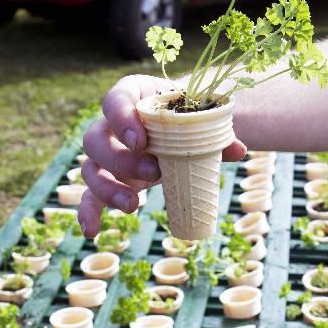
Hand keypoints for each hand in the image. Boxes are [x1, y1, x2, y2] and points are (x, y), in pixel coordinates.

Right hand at [78, 74, 246, 237]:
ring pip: (89, 168)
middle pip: (95, 139)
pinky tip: (92, 231)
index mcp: (132, 96)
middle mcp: (110, 124)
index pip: (115, 101)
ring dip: (108, 188)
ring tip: (133, 205)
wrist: (180, 123)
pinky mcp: (107, 179)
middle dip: (120, 159)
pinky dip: (89, 213)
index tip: (139, 140)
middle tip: (153, 172)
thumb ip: (213, 131)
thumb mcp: (199, 115)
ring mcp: (106, 154)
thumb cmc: (186, 113)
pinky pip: (89, 196)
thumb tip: (239, 150)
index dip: (122, 119)